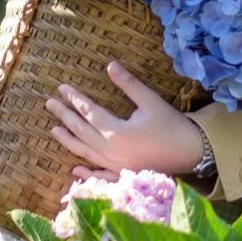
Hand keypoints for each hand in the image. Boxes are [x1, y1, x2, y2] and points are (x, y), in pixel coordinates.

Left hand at [45, 61, 204, 178]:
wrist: (192, 154)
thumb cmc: (172, 125)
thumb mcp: (151, 101)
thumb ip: (129, 84)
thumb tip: (110, 65)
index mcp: (116, 132)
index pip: (88, 112)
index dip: (74, 99)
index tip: (61, 89)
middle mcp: (110, 150)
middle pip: (81, 131)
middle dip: (64, 116)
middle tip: (49, 104)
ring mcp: (114, 165)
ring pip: (84, 152)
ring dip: (68, 140)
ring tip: (54, 129)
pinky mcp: (122, 174)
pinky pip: (98, 174)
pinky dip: (85, 172)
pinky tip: (74, 169)